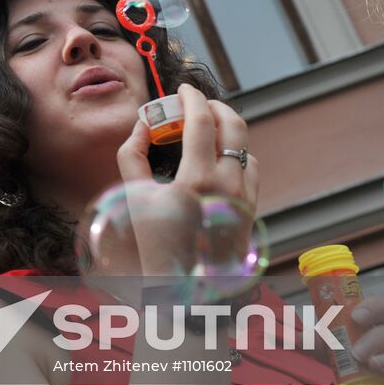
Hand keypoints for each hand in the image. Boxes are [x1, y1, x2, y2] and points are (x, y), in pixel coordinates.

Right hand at [111, 84, 258, 276]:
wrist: (184, 294)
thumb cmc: (152, 248)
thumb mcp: (133, 200)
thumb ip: (132, 155)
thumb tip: (144, 124)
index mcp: (197, 182)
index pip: (202, 121)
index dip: (192, 98)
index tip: (182, 90)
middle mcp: (228, 187)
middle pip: (234, 126)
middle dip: (215, 107)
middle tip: (196, 104)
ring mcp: (244, 200)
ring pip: (245, 147)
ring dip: (226, 131)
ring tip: (204, 131)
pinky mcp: (252, 211)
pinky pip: (250, 171)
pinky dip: (235, 156)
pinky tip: (216, 160)